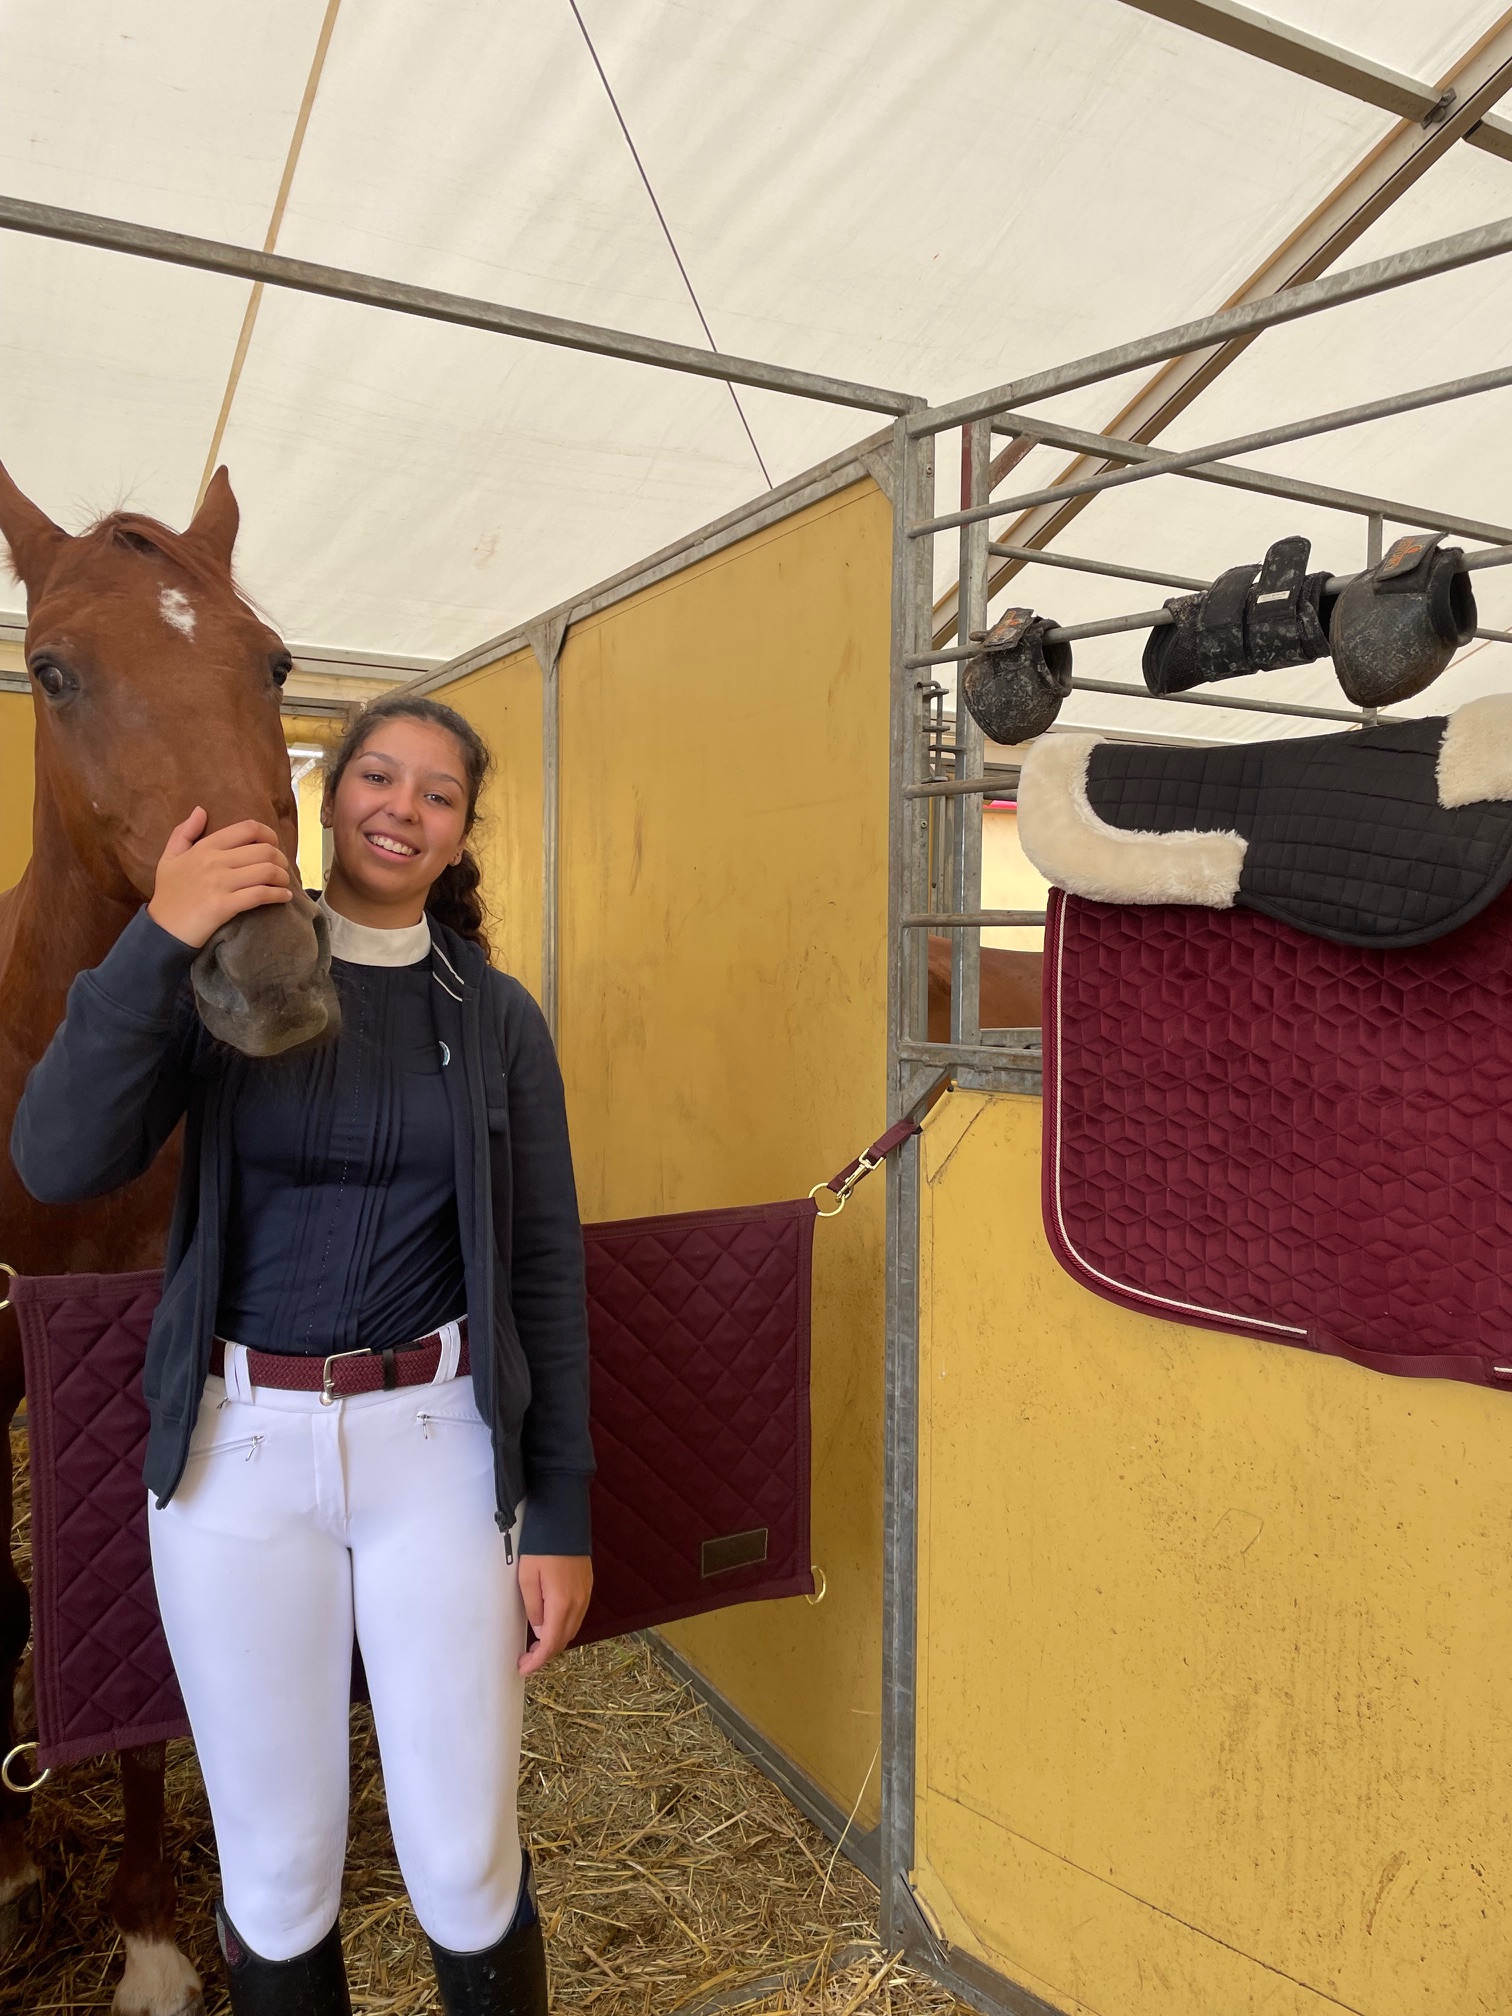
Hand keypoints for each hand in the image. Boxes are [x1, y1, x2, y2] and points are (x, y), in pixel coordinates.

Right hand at [147, 808, 293, 948]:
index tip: (274, 846)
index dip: (269, 834)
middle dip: (281, 859)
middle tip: (283, 869)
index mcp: (205, 847)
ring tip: (283, 883)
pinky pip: (260, 895)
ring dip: (282, 877)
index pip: (247, 829)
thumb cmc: (168, 894)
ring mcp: (219, 883)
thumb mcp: (169, 858)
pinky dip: (278, 895)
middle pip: (264, 850)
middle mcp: (214, 861)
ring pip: (266, 871)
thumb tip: (200, 810)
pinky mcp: (224, 906)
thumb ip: (184, 832)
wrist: (161, 930)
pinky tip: (283, 897)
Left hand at [517, 1554, 592, 1674]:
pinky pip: (577, 1617)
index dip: (537, 1661)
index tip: (523, 1668)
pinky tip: (550, 1625)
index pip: (550, 1643)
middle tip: (526, 1657)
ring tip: (535, 1644)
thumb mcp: (526, 1578)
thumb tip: (539, 1631)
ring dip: (555, 1641)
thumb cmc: (540, 1547)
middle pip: (563, 1640)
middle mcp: (578, 1603)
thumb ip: (533, 1609)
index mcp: (561, 1603)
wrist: (563, 1521)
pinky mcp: (587, 1587)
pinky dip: (564, 1627)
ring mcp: (585, 1595)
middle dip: (545, 1654)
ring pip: (572, 1629)